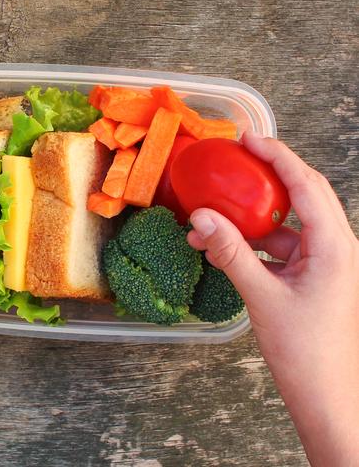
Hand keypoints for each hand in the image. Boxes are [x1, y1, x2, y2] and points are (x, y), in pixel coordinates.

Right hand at [187, 131, 358, 465]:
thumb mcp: (262, 296)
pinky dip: (253, 243)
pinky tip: (223, 247)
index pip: (306, 186)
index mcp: (334, 246)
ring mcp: (324, 263)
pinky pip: (280, 248)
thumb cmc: (305, 351)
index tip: (250, 138)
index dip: (278, 156)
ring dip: (252, 218)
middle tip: (238, 157)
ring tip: (214, 214)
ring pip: (287, 224)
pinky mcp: (311, 278)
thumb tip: (200, 218)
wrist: (325, 395)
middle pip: (302, 196)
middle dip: (269, 174)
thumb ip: (230, 253)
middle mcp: (335, 248)